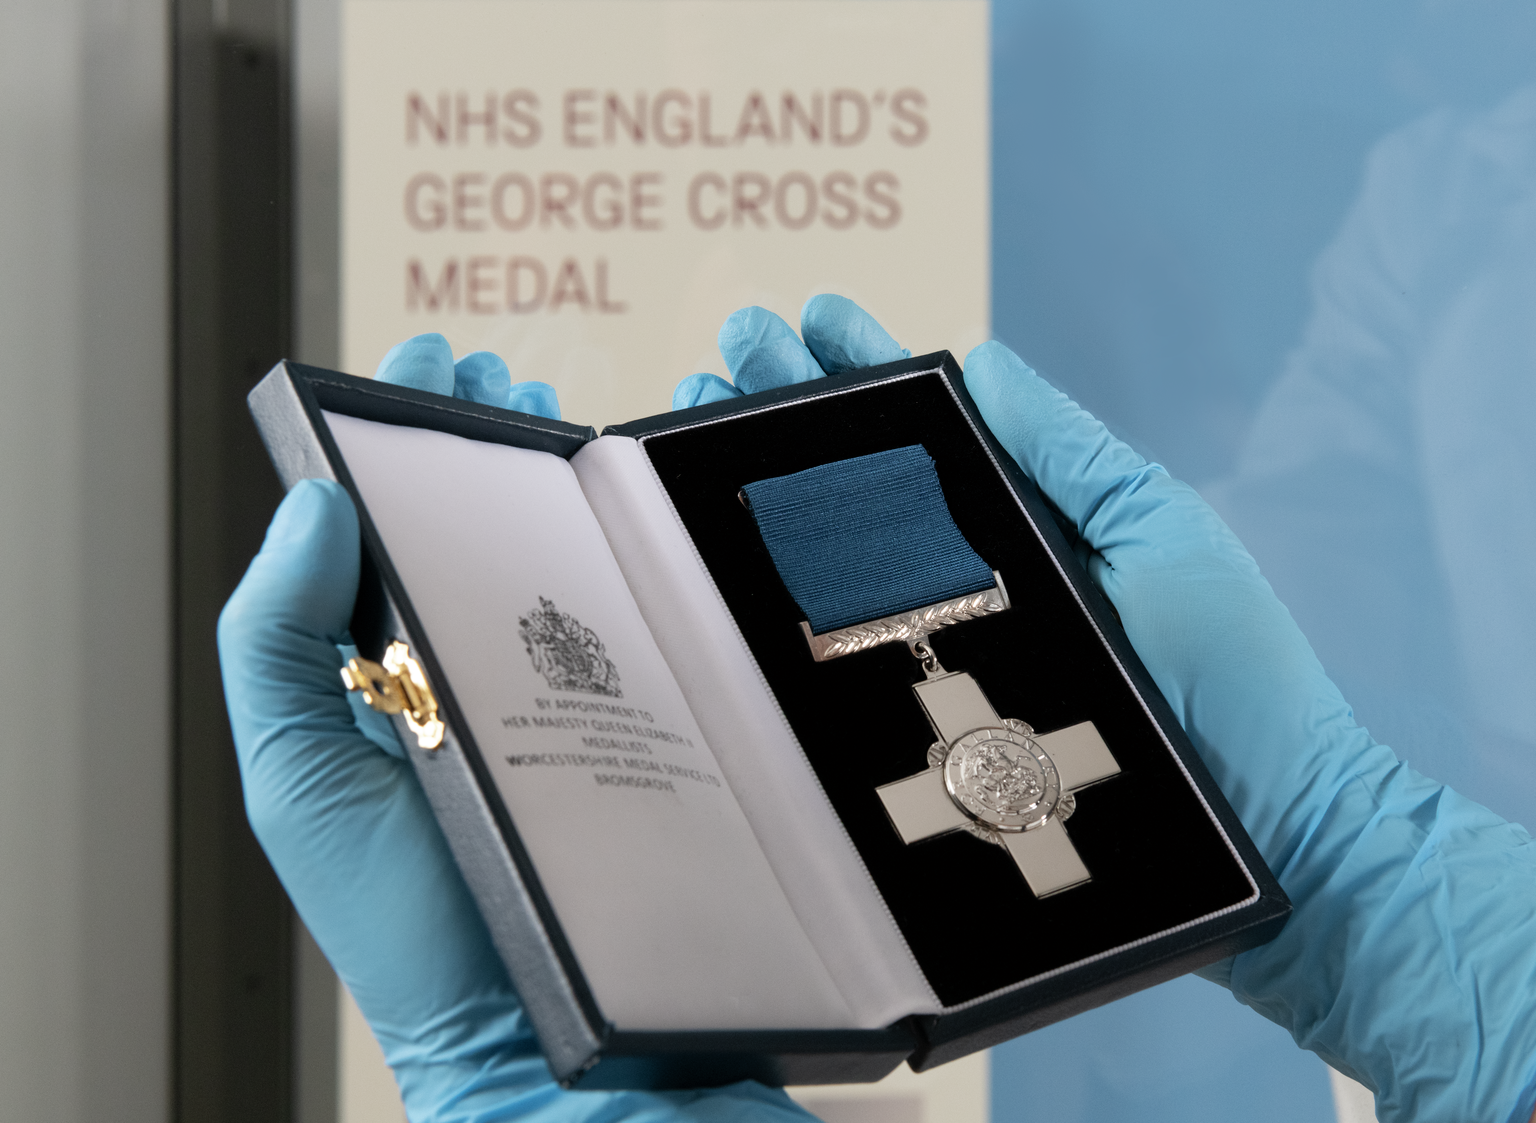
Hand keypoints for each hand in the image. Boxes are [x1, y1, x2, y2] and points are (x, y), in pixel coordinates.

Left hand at [219, 335, 813, 1122]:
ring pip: (574, 570)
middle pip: (481, 530)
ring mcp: (569, 702)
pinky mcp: (649, 733)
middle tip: (506, 375)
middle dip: (491, 438)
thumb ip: (276, 639)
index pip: (384, 527)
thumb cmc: (412, 928)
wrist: (539, 1037)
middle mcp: (476, 679)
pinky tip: (669, 525)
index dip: (399, 433)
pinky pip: (656, 629)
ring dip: (581, 487)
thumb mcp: (302, 782)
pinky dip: (663, 564)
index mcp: (383, 677)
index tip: (432, 354)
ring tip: (586, 426)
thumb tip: (310, 503)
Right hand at [682, 297, 1535, 1122]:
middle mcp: (970, 582)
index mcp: (1026, 521)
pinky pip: (843, 663)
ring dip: (767, 493)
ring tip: (703, 419)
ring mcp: (941, 654)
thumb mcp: (1158, 534)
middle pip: (862, 486)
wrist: (1265, 826)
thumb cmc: (1231, 675)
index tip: (802, 319)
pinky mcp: (922, 730)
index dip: (864, 372)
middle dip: (791, 414)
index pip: (928, 431)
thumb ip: (1067, 452)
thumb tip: (984, 359)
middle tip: (724, 356)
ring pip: (836, 564)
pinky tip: (723, 566)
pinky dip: (780, 612)